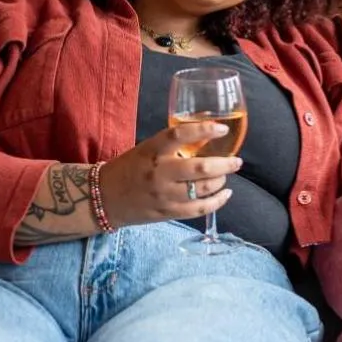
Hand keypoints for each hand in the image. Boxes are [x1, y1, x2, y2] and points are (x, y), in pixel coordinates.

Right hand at [97, 122, 238, 227]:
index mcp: (151, 150)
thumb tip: (205, 136)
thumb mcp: (146, 149)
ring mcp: (163, 195)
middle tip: (236, 161)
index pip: (179, 135)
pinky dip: (216, 202)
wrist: (104, 198)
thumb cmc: (129, 168)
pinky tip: (225, 195)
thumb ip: (171, 145)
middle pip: (199, 167)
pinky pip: (198, 209)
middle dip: (224, 164)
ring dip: (220, 181)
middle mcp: (158, 172)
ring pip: (202, 189)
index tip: (222, 128)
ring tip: (225, 176)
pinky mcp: (167, 212)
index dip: (204, 130)